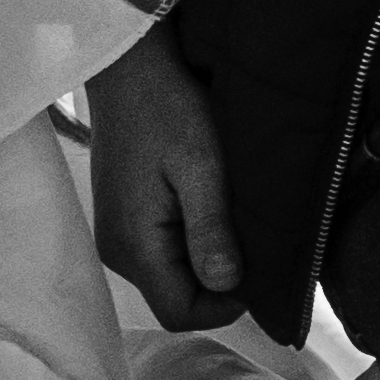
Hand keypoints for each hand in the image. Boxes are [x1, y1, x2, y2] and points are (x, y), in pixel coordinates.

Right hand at [86, 26, 245, 330]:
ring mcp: (117, 236)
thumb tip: (227, 285)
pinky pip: (162, 252)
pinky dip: (193, 242)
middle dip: (220, 283)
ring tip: (238, 219)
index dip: (225, 306)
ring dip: (209, 260)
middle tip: (257, 240)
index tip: (263, 271)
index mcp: (133, 245)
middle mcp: (118, 252)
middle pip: (176, 299)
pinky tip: (215, 208)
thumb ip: (210, 227)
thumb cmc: (167, 108)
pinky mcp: (123, 220)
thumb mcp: (200, 164)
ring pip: (171, 276)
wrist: (130, 67)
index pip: (180, 312)